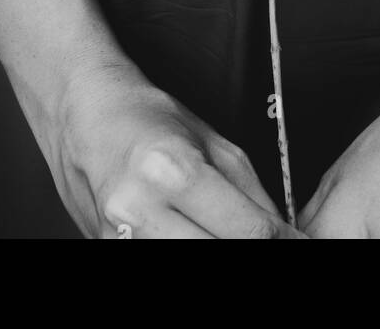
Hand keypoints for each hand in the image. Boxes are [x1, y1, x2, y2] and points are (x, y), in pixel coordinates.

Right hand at [40, 57, 304, 238]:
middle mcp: (140, 208)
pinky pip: (159, 259)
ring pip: (186, 263)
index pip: (246, 230)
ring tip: (226, 231)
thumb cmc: (146, 119)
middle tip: (265, 240)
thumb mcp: (213, 142)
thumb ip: (252, 194)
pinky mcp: (105, 250)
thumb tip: (283, 233)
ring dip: (217, 249)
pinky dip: (184, 249)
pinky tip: (196, 234)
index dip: (280, 241)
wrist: (85, 115)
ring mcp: (117, 235)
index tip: (294, 241)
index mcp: (172, 170)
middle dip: (251, 248)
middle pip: (217, 254)